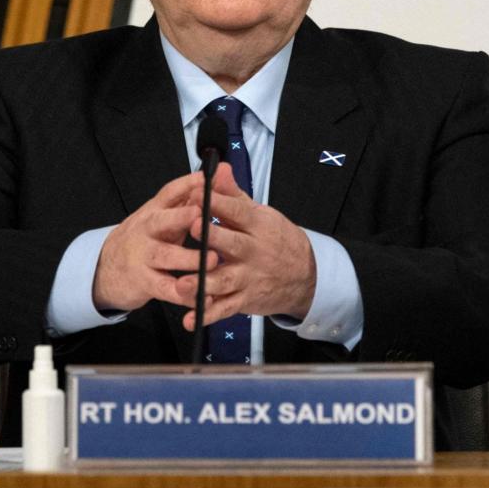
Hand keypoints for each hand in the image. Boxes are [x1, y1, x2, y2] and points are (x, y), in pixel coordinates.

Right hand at [93, 172, 217, 311]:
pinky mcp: (144, 282)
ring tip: (213, 259)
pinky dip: (186, 294)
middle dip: (181, 217)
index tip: (204, 178)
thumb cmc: (145, 239)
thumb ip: (187, 200)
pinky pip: (167, 289)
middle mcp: (147, 231)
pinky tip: (205, 296)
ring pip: (165, 256)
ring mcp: (143, 257)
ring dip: (189, 258)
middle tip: (201, 216)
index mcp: (154, 211)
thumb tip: (215, 177)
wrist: (106, 268)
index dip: (186, 184)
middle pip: (162, 221)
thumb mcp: (162, 217)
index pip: (169, 192)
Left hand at [176, 163, 316, 329]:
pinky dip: (207, 315)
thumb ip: (233, 194)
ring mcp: (249, 278)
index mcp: (257, 225)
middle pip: (232, 244)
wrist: (306, 275)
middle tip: (191, 227)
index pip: (236, 211)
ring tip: (183, 284)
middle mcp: (253, 252)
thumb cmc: (275, 239)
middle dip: (212, 237)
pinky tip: (191, 319)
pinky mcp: (245, 300)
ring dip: (204, 283)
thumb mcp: (260, 214)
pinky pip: (225, 309)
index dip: (216, 202)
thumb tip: (218, 168)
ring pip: (225, 281)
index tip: (196, 194)